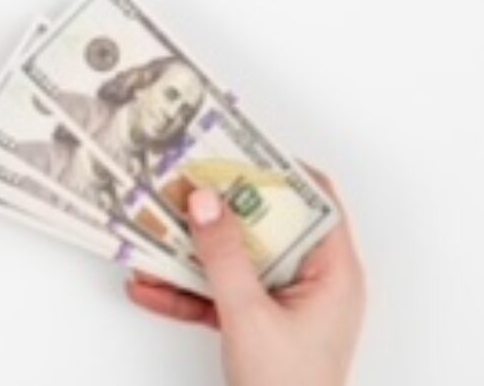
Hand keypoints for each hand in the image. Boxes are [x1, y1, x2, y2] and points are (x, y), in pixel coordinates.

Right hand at [127, 168, 364, 385]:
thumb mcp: (249, 316)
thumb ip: (225, 257)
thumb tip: (207, 202)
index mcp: (333, 273)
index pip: (315, 201)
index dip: (276, 173)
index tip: (233, 154)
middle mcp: (312, 284)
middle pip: (266, 228)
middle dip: (218, 212)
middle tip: (183, 187)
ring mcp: (283, 307)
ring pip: (236, 262)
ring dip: (192, 254)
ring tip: (153, 234)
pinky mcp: (257, 328)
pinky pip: (219, 297)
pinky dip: (186, 293)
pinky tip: (149, 288)